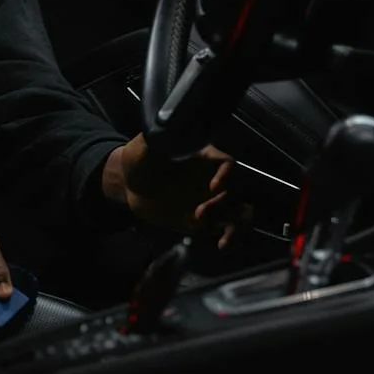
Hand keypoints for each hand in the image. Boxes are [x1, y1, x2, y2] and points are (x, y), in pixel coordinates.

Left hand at [103, 134, 236, 239]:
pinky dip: (232, 237)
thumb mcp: (145, 147)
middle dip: (224, 204)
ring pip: (242, 210)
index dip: (226, 174)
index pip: (227, 162)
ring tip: (224, 238)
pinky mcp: (208, 218)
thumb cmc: (140, 159)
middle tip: (199, 214)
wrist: (131, 186)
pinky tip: (222, 245)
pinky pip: (229, 228)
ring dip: (238, 224)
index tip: (213, 187)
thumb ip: (159, 139)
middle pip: (238, 189)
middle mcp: (213, 177)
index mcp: (204, 158)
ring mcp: (213, 199)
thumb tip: (168, 129)